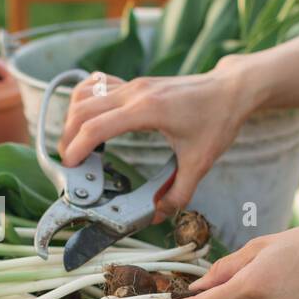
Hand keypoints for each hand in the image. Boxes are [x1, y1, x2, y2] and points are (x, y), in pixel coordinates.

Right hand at [58, 56, 257, 216]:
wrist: (231, 89)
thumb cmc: (219, 118)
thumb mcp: (200, 162)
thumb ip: (178, 193)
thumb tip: (156, 214)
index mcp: (148, 110)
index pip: (97, 126)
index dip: (77, 148)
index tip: (70, 166)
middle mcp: (135, 92)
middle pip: (82, 110)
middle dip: (67, 137)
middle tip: (70, 163)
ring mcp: (133, 85)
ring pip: (85, 95)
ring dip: (72, 119)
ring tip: (75, 144)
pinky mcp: (134, 83)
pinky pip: (96, 85)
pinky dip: (84, 100)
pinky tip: (87, 118)